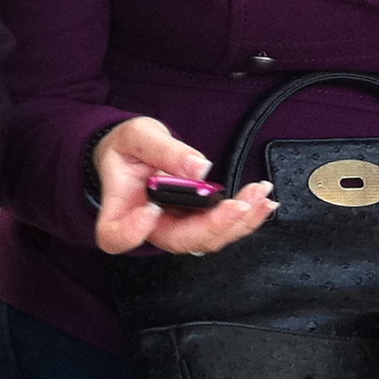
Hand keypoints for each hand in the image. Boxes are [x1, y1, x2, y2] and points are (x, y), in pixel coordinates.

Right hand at [91, 118, 276, 256]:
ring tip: (259, 196)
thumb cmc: (127, 148)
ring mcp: (174, 227)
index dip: (132, 232)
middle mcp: (148, 226)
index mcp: (120, 208)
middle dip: (214, 226)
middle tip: (238, 205)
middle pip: (177, 241)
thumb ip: (165, 150)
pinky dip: (245, 219)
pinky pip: (221, 230)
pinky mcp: (195, 223)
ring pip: (206, 240)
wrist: (134, 153)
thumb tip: (200, 168)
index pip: (115, 236)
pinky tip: (262, 203)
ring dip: (238, 222)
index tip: (151, 209)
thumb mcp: (138, 136)